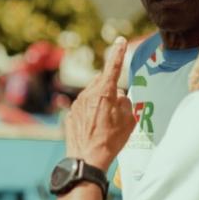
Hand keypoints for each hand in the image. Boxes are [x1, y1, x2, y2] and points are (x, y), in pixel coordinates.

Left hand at [64, 37, 133, 171]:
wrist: (87, 159)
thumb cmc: (111, 140)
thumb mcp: (128, 120)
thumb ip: (124, 102)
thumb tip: (118, 97)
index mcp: (104, 92)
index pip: (113, 67)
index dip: (119, 53)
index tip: (121, 40)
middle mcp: (87, 94)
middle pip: (101, 82)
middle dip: (110, 89)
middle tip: (116, 109)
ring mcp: (76, 104)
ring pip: (91, 95)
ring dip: (99, 102)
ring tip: (105, 123)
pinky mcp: (70, 115)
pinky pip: (83, 108)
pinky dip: (90, 114)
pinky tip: (95, 129)